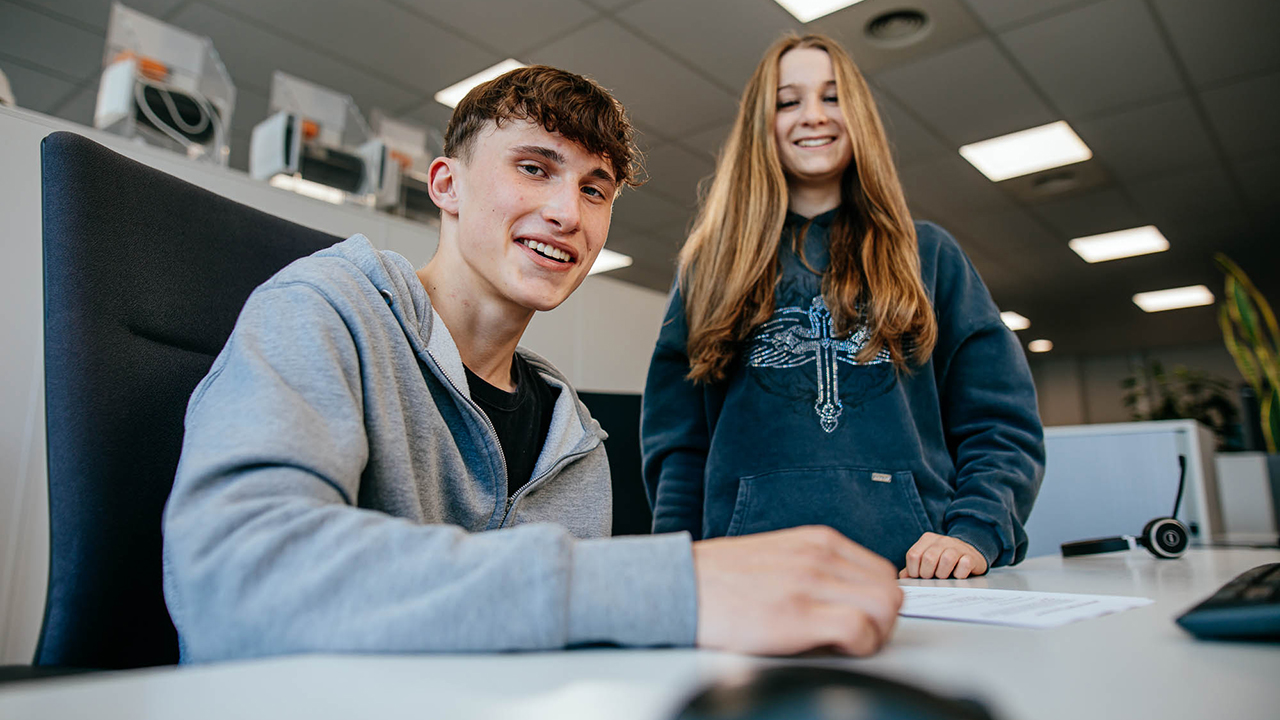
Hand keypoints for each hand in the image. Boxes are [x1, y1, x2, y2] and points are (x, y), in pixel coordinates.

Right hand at [692, 525, 902, 656]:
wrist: (678, 585)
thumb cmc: (720, 580)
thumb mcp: (778, 556)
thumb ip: (814, 567)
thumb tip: (846, 595)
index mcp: (817, 541)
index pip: (881, 571)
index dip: (877, 603)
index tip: (861, 620)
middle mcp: (819, 556)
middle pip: (890, 590)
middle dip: (882, 621)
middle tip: (857, 639)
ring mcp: (809, 583)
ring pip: (884, 607)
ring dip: (874, 635)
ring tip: (844, 645)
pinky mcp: (797, 614)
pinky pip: (859, 630)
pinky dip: (858, 647)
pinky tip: (833, 650)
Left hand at [900, 532, 987, 578]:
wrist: (970, 556)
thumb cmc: (943, 562)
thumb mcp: (926, 561)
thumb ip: (913, 568)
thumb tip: (902, 577)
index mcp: (927, 539)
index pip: (913, 555)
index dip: (914, 571)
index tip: (919, 577)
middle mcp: (942, 540)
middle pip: (929, 558)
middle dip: (928, 574)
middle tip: (932, 578)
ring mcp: (958, 546)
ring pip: (947, 559)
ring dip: (943, 574)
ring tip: (944, 577)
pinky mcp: (971, 555)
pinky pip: (964, 565)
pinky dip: (959, 574)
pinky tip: (958, 575)